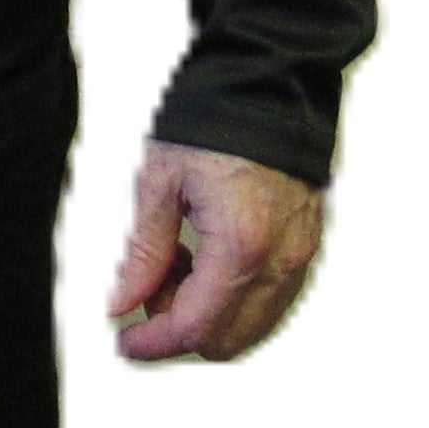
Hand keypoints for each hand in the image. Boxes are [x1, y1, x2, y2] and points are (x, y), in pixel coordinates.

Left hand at [107, 141, 323, 361]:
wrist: (269, 84)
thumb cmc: (215, 120)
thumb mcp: (160, 181)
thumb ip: (142, 252)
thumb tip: (122, 302)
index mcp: (240, 244)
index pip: (195, 326)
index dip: (154, 344)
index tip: (126, 342)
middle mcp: (280, 260)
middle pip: (227, 340)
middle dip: (179, 329)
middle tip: (146, 289)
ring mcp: (300, 256)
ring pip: (252, 326)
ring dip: (207, 314)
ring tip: (174, 263)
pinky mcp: (306, 246)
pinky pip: (270, 300)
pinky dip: (232, 297)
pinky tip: (204, 256)